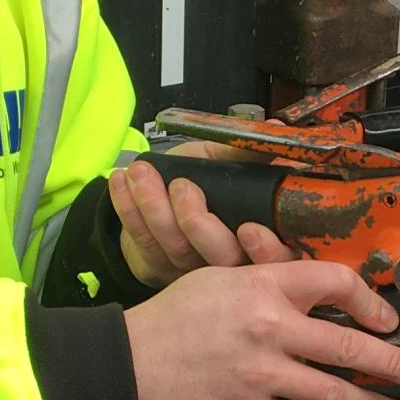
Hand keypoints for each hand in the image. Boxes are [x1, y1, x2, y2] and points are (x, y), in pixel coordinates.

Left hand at [112, 153, 291, 284]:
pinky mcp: (159, 269)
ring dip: (155, 207)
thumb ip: (245, 152)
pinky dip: (128, 210)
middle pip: (221, 258)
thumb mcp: (224, 160)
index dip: (266, 250)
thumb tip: (271, 128)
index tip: (249, 228)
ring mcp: (193, 270)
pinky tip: (122, 181)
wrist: (159, 192)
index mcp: (260, 237)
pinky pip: (143, 243)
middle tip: (182, 186)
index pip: (277, 259)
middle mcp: (229, 261)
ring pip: (176, 249)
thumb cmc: (199, 179)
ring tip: (142, 171)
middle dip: (197, 222)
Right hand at [124, 260, 399, 399]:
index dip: (370, 301)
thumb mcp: (219, 279)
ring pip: (335, 395)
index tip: (387, 320)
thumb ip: (268, 283)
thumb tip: (313, 297)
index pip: (335, 281)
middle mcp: (271, 328)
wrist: (127, 364)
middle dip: (399, 365)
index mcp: (264, 285)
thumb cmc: (172, 318)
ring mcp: (262, 374)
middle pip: (352, 346)